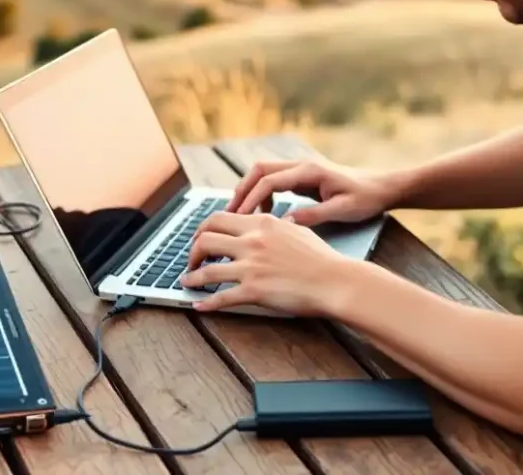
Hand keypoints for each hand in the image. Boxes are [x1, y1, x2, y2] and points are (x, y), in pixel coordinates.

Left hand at [180, 211, 355, 314]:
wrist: (335, 281)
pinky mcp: (254, 291)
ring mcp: (252, 266)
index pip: (219, 218)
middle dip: (193, 251)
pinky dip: (206, 302)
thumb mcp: (296, 230)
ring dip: (192, 278)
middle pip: (206, 239)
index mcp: (262, 224)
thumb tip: (268, 224)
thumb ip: (276, 226)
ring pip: (207, 269)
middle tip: (192, 260)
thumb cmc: (322, 258)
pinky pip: (221, 297)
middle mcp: (253, 241)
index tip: (201, 238)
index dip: (203, 229)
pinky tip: (200, 306)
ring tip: (187, 283)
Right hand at [227, 158, 398, 226]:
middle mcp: (302, 165)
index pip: (269, 181)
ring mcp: (302, 168)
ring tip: (240, 215)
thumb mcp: (343, 210)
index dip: (251, 199)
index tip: (239, 218)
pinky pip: (274, 180)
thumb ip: (314, 216)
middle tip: (229, 214)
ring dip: (250, 190)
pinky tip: (265, 213)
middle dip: (242, 190)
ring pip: (264, 172)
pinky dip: (263, 193)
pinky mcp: (303, 176)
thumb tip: (285, 222)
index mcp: (309, 171)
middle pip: (259, 170)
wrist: (382, 187)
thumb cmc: (366, 198)